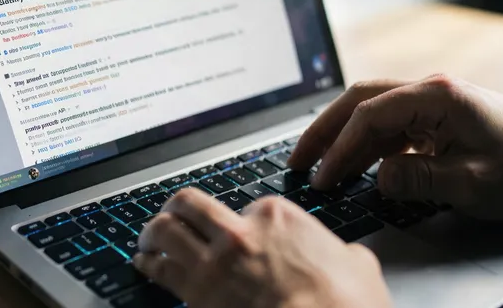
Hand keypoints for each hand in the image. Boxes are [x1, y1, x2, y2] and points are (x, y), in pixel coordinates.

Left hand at [133, 188, 391, 307]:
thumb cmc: (343, 303)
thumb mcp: (358, 264)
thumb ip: (340, 253)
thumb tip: (347, 259)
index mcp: (278, 216)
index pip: (246, 208)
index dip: (241, 222)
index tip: (237, 231)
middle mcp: (240, 230)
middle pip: (191, 204)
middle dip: (178, 208)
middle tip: (173, 213)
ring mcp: (215, 260)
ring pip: (167, 230)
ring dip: (154, 231)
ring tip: (150, 236)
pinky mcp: (196, 292)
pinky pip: (160, 269)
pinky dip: (148, 263)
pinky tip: (144, 264)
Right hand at [288, 75, 502, 218]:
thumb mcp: (473, 182)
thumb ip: (419, 178)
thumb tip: (378, 177)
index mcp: (435, 96)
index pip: (369, 115)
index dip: (340, 147)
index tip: (323, 176)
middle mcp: (426, 91)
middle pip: (358, 101)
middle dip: (324, 130)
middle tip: (298, 160)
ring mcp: (428, 103)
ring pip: (369, 112)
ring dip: (341, 137)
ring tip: (315, 166)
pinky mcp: (432, 118)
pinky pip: (387, 128)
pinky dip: (364, 146)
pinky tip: (352, 167)